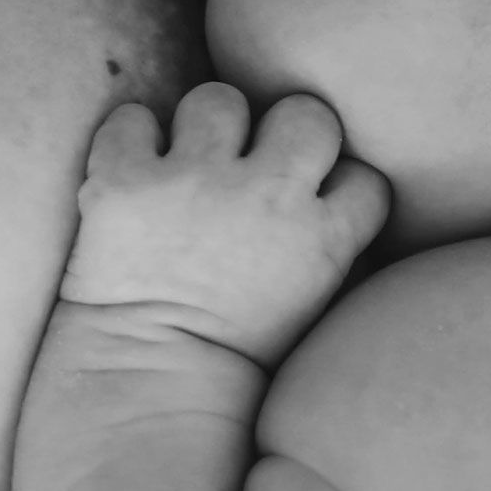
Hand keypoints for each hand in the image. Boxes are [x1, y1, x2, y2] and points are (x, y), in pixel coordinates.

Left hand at [63, 82, 389, 367]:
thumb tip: (331, 192)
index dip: (334, 185)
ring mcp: (195, 184)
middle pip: (307, 115)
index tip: (306, 204)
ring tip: (185, 166)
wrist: (143, 390)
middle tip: (251, 164)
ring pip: (219, 100)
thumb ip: (328, 244)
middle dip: (282, 131)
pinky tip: (132, 173)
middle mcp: (267, 198)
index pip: (363, 176)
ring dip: (202, 127)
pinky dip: (128, 141)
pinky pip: (133, 118)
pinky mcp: (127, 182)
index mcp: (323, 239)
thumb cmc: (228, 358)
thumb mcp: (309, 305)